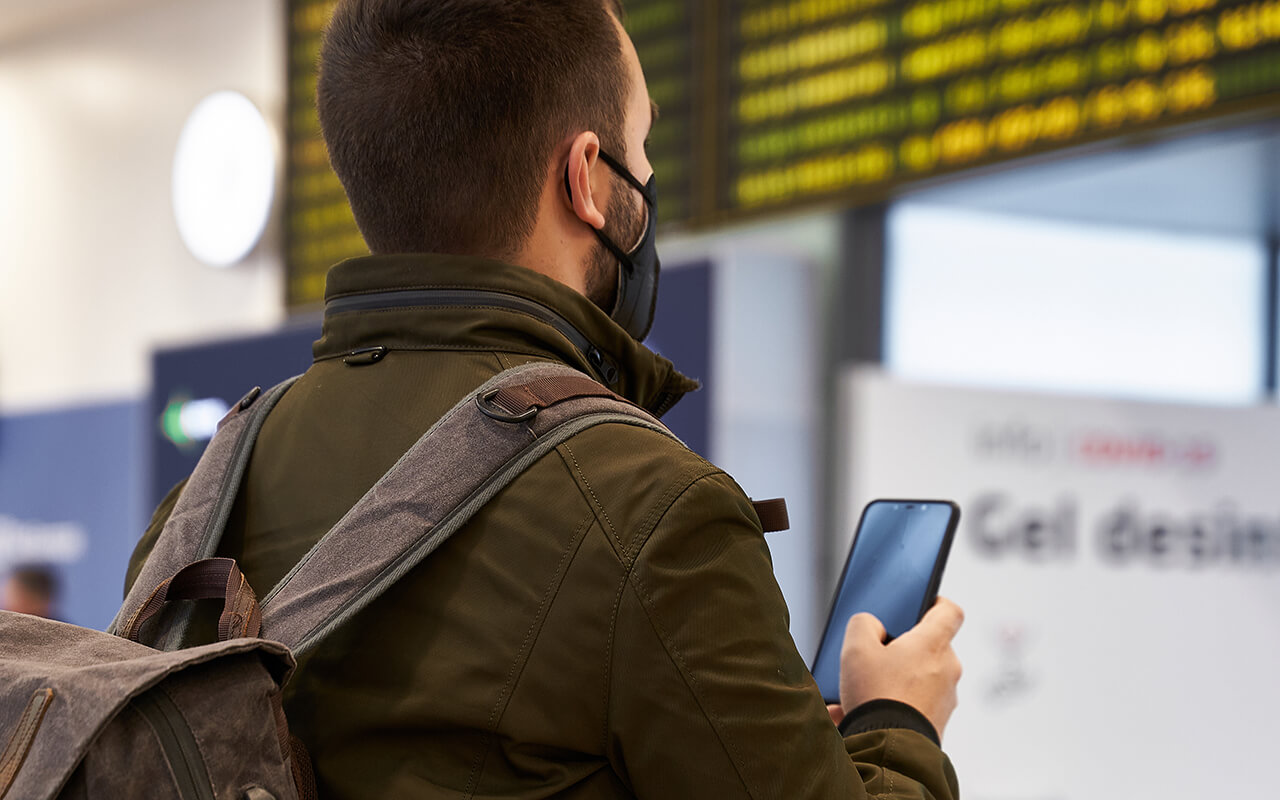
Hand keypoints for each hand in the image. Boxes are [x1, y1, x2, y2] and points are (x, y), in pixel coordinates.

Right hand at [837, 597, 963, 739]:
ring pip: (920, 678)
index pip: (949, 610)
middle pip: (929, 646)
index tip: (921, 604)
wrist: (891, 749)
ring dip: (894, 679)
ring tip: (859, 691)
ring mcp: (946, 698)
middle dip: (902, 649)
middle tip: (875, 654)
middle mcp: (947, 668)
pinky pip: (915, 704)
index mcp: (933, 643)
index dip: (934, 602)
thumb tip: (872, 625)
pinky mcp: (937, 722)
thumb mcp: (856, 648)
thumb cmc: (877, 695)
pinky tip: (861, 713)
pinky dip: (894, 704)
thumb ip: (863, 624)